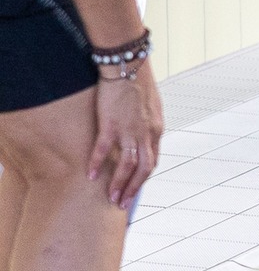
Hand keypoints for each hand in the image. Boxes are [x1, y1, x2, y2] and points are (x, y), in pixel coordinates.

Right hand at [88, 62, 162, 208]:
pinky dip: (98, 164)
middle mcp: (146, 133)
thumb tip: (145, 137)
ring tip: (111, 199)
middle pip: (144, 169)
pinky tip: (91, 176)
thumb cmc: (139, 83)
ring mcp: (129, 130)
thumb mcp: (151, 107)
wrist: (129, 65)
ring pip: (127, 165)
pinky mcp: (111, 124)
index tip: (135, 190)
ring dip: (119, 184)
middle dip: (133, 189)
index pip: (152, 160)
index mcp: (156, 129)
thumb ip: (148, 125)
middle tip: (123, 205)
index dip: (143, 178)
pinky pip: (105, 150)